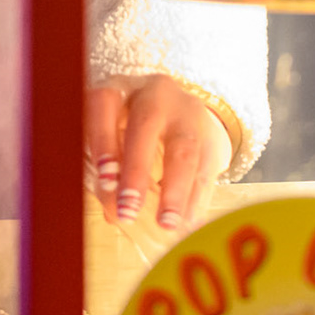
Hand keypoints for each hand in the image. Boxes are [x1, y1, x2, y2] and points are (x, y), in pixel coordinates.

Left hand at [85, 75, 232, 232]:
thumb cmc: (131, 134)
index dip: (102, 139)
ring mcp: (187, 112)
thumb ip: (107, 174)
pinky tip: (188, 221)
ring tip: (166, 224)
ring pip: (184, 148)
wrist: (180, 117)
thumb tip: (113, 214)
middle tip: (127, 211)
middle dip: (136, 171)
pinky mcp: (211, 135)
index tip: (104, 178)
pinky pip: (206, 167)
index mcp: (119, 90)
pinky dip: (196, 198)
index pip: (105, 103)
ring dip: (174, 191)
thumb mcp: (113, 140)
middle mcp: (154, 94)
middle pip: (146, 124)